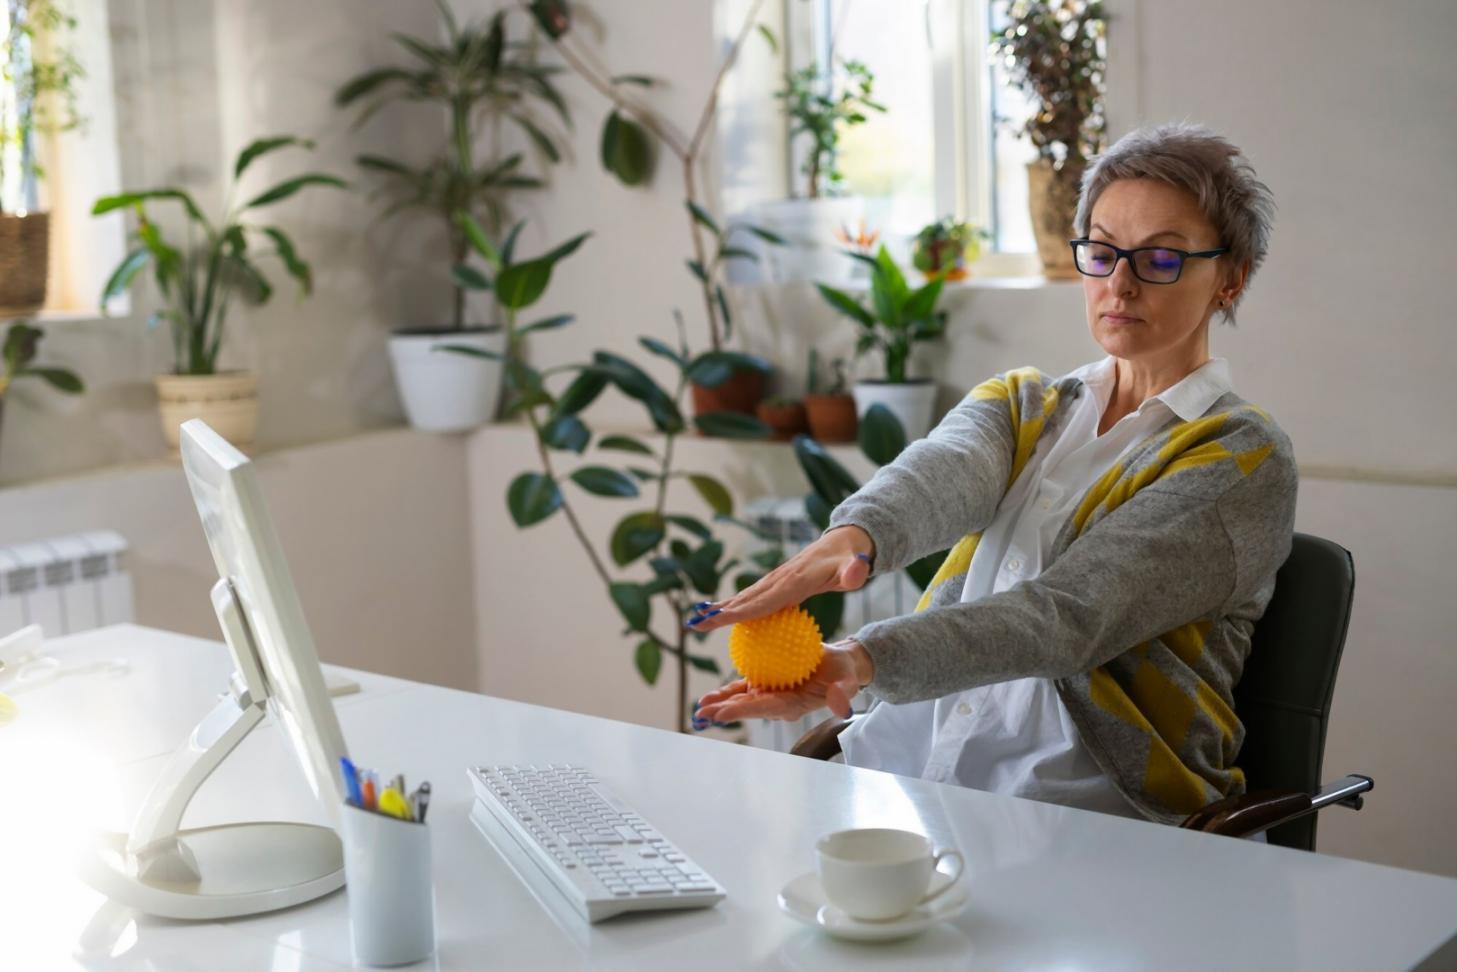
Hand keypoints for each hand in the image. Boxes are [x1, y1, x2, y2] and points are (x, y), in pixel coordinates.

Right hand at [686, 525, 874, 632]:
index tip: (716, 620)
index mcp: (794, 581)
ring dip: (720, 609)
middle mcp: (779, 579)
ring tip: (696, 621)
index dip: (739, 612)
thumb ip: (855, 572)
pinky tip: (721, 617)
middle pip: (745, 599)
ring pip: (744, 597)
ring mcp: (776, 579)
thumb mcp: (855, 567)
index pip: (762, 601)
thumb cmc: (850, 560)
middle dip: (718, 613)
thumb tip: (856, 570)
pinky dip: (734, 606)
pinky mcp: (777, 582)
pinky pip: (753, 598)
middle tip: (693, 625)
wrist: (845, 543)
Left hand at [693, 640, 872, 723]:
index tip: (723, 713)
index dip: (743, 710)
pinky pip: (743, 688)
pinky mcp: (766, 683)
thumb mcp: (847, 680)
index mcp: (793, 705)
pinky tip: (709, 694)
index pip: (765, 708)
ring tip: (700, 707)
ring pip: (741, 700)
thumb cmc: (843, 673)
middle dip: (724, 711)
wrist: (838, 666)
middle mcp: (778, 703)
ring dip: (721, 703)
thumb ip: (843, 693)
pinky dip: (727, 691)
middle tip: (701, 713)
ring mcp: (770, 693)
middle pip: (747, 707)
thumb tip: (842, 705)